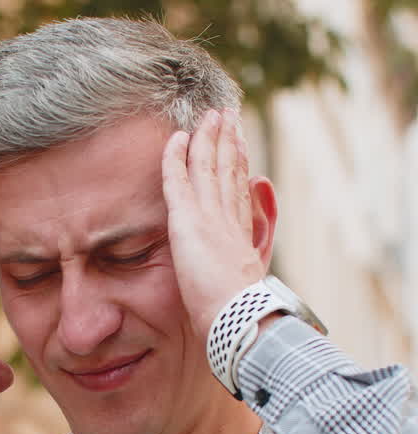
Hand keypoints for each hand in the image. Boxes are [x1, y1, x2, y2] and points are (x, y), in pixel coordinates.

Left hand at [161, 108, 272, 342]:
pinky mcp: (188, 221)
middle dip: (228, 142)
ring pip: (207, 167)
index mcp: (241, 236)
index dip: (239, 165)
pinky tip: (175, 138)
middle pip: (228, 171)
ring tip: (212, 115)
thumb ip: (254, 256)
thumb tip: (257, 243)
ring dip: (209, 138)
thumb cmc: (241, 313)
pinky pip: (177, 180)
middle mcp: (228, 220)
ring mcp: (210, 217)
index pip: (238, 192)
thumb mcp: (252, 284)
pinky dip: (175, 157)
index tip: (239, 143)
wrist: (238, 318)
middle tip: (227, 117)